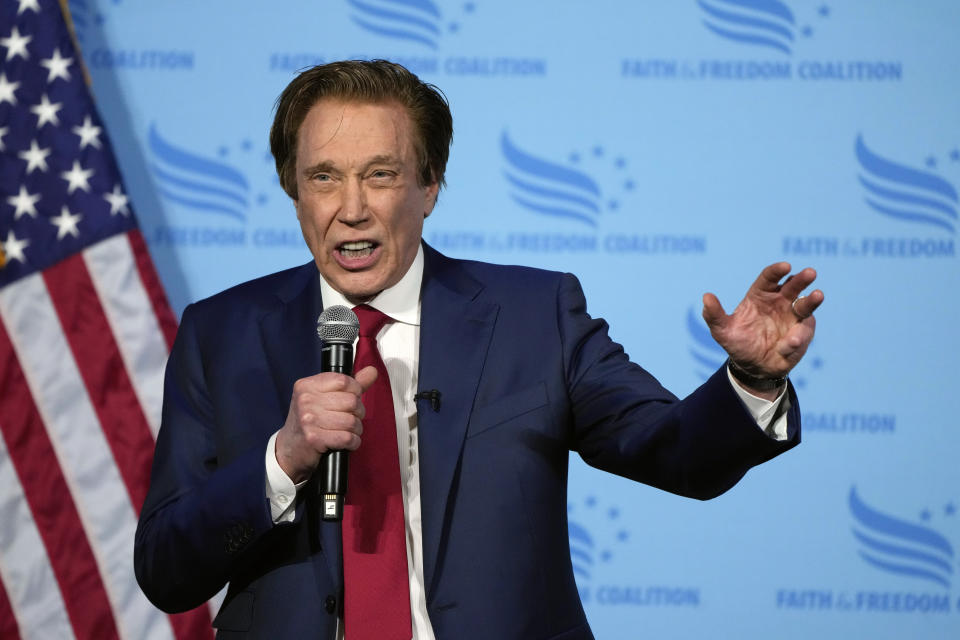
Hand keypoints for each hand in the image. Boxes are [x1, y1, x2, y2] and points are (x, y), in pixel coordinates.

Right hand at [275, 366, 377, 482]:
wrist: (289, 449)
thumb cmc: (309, 421)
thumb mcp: (323, 397)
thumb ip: (350, 385)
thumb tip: (372, 371)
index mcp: (307, 385)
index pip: (344, 380)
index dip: (355, 391)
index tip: (351, 399)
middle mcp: (306, 400)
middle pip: (351, 401)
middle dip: (357, 413)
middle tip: (350, 418)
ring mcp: (308, 420)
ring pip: (352, 421)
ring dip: (356, 429)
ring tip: (347, 431)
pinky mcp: (314, 439)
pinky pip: (348, 438)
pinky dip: (353, 442)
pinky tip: (346, 442)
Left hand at [702, 262, 822, 381]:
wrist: (753, 367)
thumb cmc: (738, 343)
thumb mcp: (722, 330)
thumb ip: (713, 314)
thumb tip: (706, 297)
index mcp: (760, 295)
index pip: (770, 278)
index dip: (777, 271)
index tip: (785, 266)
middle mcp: (780, 302)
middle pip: (793, 286)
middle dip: (802, 279)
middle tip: (810, 273)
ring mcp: (793, 316)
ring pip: (805, 304)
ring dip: (812, 300)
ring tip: (818, 295)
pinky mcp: (802, 333)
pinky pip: (802, 332)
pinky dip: (797, 337)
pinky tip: (789, 343)